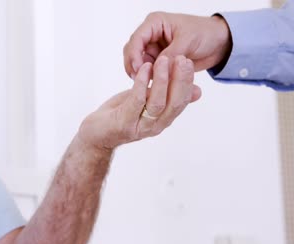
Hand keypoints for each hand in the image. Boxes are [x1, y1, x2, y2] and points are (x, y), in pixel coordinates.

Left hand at [79, 55, 199, 149]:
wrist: (96, 134)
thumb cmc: (122, 114)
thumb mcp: (148, 102)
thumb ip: (168, 95)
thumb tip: (197, 90)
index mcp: (163, 119)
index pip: (181, 101)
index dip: (187, 82)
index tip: (188, 61)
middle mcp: (155, 125)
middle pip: (174, 103)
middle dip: (180, 80)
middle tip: (182, 59)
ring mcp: (140, 126)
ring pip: (157, 103)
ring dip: (162, 80)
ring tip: (163, 60)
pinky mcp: (124, 123)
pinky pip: (136, 101)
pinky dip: (142, 83)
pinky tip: (145, 68)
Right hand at [124, 12, 231, 77]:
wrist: (220, 43)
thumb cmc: (205, 33)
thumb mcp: (187, 42)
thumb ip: (170, 56)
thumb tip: (158, 73)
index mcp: (155, 23)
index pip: (136, 39)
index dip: (134, 55)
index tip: (138, 70)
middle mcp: (150, 35)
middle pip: (132, 52)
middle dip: (134, 67)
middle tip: (139, 81)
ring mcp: (154, 49)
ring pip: (139, 64)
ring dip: (143, 75)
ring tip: (150, 85)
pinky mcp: (159, 61)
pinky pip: (149, 71)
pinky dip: (151, 79)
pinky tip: (155, 87)